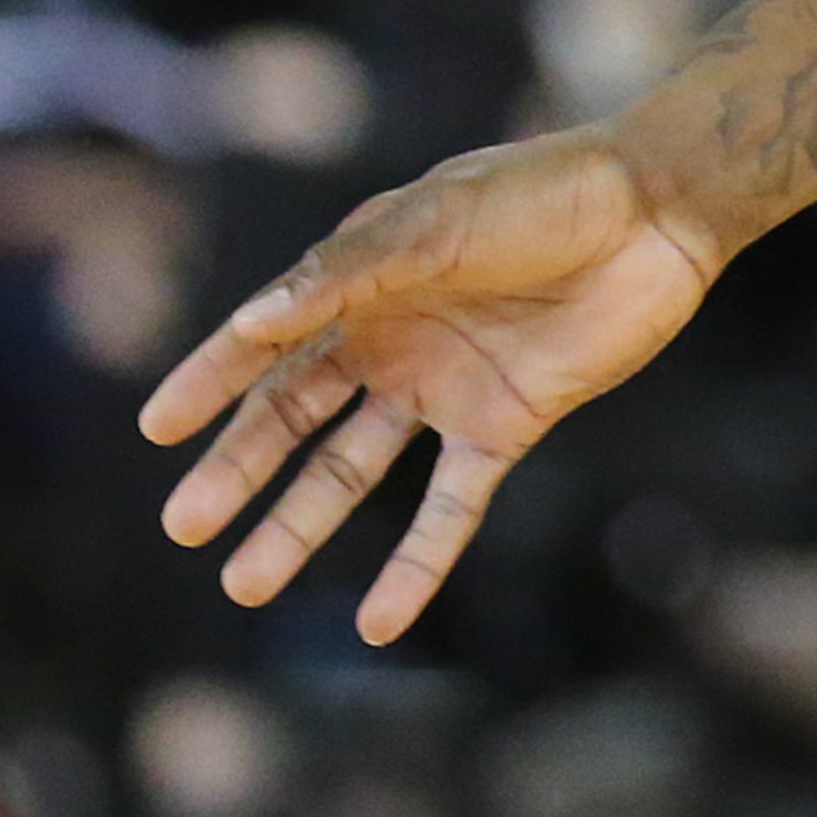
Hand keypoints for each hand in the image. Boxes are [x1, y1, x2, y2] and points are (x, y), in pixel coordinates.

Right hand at [140, 127, 720, 643]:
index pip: (270, 340)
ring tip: (245, 584)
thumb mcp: (439, 219)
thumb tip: (254, 321)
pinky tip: (377, 622)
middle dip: (238, 469)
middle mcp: (395, 338)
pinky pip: (451, 509)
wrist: (659, 211)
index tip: (157, 429)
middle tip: (183, 525)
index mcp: (366, 279)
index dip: (213, 380)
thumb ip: (350, 271)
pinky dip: (416, 565)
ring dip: (301, 526)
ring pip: (354, 471)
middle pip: (297, 416)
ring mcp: (448, 386)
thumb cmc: (546, 193)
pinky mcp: (507, 424)